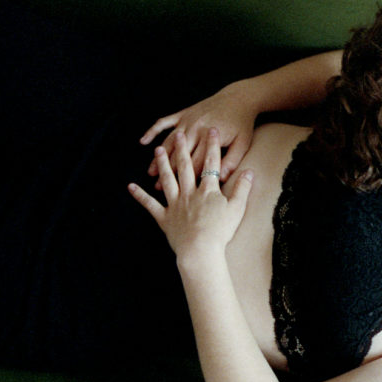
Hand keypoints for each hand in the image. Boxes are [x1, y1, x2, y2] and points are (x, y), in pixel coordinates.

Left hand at [129, 129, 252, 256]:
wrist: (200, 250)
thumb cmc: (221, 231)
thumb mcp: (237, 208)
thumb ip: (243, 188)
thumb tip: (250, 171)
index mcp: (207, 190)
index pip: (211, 163)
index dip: (212, 146)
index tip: (211, 131)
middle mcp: (189, 193)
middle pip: (185, 166)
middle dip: (183, 148)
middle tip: (180, 134)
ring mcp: (175, 204)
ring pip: (168, 180)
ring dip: (163, 164)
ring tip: (158, 150)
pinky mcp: (164, 218)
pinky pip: (150, 204)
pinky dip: (140, 196)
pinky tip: (131, 186)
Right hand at [140, 82, 257, 182]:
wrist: (238, 98)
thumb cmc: (242, 124)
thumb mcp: (242, 143)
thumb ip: (232, 161)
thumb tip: (222, 179)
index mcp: (209, 139)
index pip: (196, 163)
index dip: (188, 179)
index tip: (180, 193)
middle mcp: (195, 129)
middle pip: (178, 155)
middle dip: (168, 172)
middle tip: (158, 187)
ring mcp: (187, 120)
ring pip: (168, 141)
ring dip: (159, 157)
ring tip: (151, 172)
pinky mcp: (183, 113)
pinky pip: (163, 122)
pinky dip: (152, 131)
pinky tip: (143, 141)